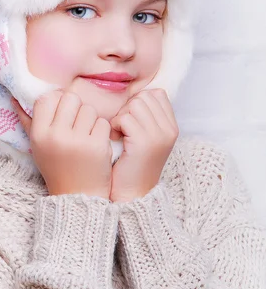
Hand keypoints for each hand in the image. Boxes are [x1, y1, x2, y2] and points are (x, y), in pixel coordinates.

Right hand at [11, 90, 112, 198]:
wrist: (77, 195)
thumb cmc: (55, 167)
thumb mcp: (37, 146)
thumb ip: (27, 121)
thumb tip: (15, 98)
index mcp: (39, 135)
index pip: (47, 99)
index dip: (56, 100)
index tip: (61, 110)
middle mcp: (57, 136)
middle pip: (71, 98)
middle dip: (75, 107)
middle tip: (75, 122)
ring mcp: (79, 141)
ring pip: (89, 109)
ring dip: (89, 119)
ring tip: (84, 134)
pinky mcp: (98, 146)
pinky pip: (103, 122)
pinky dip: (100, 131)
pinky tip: (94, 142)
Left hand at [109, 88, 178, 202]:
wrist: (133, 193)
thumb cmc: (134, 165)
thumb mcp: (148, 139)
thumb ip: (148, 118)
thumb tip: (137, 95)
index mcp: (172, 127)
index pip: (157, 94)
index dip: (139, 103)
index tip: (133, 120)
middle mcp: (169, 130)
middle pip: (144, 97)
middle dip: (128, 108)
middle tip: (123, 128)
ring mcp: (158, 136)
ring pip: (134, 105)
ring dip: (121, 116)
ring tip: (120, 133)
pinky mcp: (143, 142)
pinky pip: (125, 118)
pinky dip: (115, 126)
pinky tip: (116, 138)